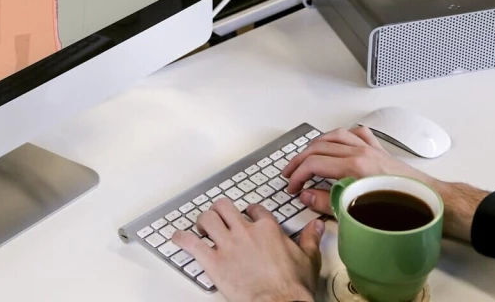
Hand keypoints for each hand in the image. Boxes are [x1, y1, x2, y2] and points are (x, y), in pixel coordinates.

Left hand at [173, 198, 323, 301]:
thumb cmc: (292, 287)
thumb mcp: (308, 259)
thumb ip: (310, 239)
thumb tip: (316, 227)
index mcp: (268, 229)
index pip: (254, 209)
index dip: (248, 211)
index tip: (247, 215)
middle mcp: (245, 231)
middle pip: (225, 207)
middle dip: (220, 210)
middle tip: (219, 216)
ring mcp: (228, 245)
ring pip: (207, 219)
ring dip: (202, 221)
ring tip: (201, 227)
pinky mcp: (213, 262)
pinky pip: (191, 243)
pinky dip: (181, 239)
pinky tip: (178, 239)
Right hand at [283, 127, 485, 241]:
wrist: (429, 202)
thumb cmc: (400, 209)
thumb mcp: (356, 212)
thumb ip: (327, 202)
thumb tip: (306, 196)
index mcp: (354, 166)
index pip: (314, 164)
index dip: (298, 176)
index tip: (292, 188)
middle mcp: (361, 152)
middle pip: (319, 147)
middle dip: (300, 160)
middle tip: (291, 174)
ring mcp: (370, 148)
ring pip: (335, 136)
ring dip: (316, 145)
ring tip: (306, 156)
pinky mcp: (379, 150)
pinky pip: (356, 134)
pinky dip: (342, 137)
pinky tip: (338, 143)